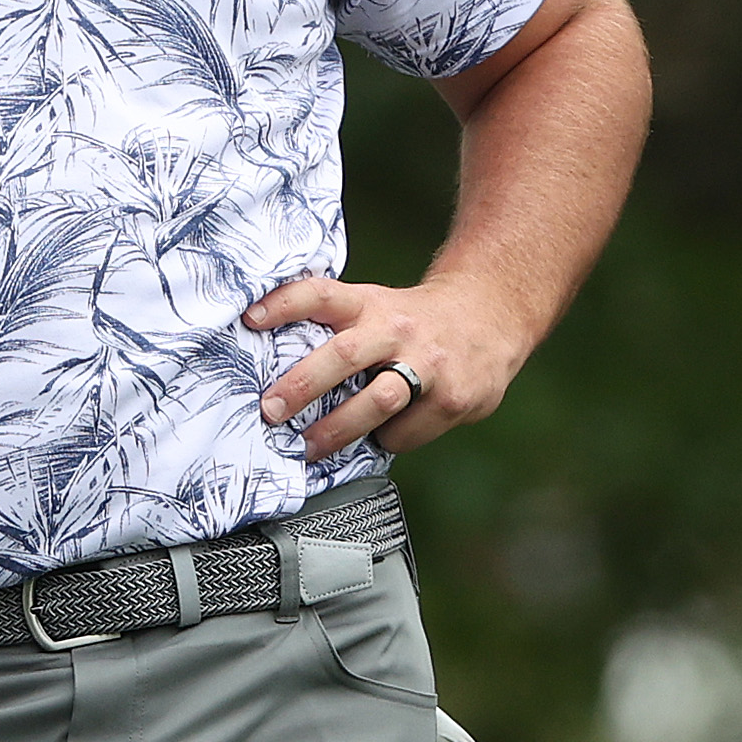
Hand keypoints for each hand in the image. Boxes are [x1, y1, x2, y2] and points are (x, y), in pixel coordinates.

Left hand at [246, 274, 529, 463]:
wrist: (491, 317)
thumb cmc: (414, 324)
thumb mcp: (376, 308)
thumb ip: (339, 329)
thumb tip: (276, 371)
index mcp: (370, 304)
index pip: (322, 294)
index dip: (284, 303)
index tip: (250, 319)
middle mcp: (397, 329)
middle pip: (343, 354)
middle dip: (301, 386)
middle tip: (270, 411)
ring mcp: (428, 364)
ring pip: (378, 400)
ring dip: (337, 430)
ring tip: (310, 447)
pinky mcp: (453, 398)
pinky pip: (406, 432)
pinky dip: (386, 440)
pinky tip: (381, 435)